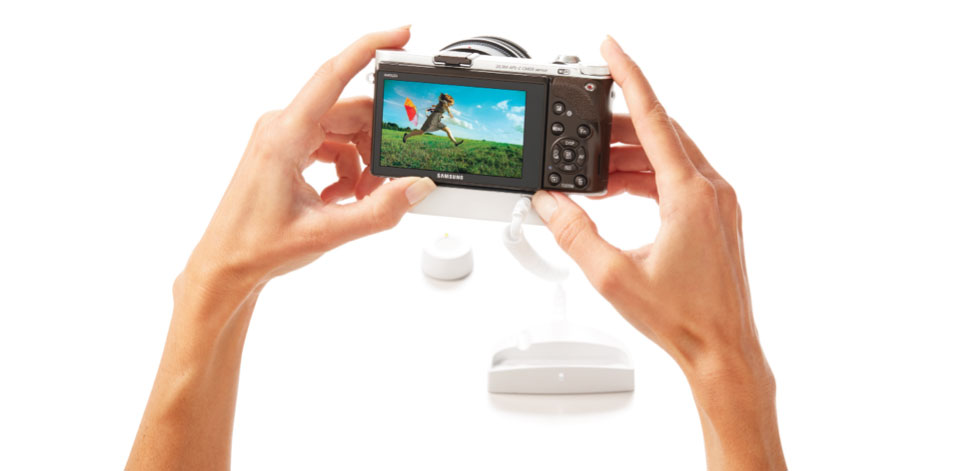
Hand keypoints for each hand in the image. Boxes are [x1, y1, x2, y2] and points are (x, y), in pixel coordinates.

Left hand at [127, 28, 434, 470]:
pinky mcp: (286, 149)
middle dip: (377, 143)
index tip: (400, 34)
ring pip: (343, 130)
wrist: (225, 265)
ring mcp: (283, 136)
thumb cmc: (256, 246)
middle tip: (390, 178)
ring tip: (362, 198)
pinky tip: (343, 197)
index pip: (333, 74)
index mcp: (285, 135)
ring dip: (362, 161)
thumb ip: (378, 211)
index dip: (370, 47)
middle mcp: (282, 126)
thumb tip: (415, 188)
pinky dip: (347, 166)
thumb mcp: (327, 232)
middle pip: (350, 112)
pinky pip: (330, 143)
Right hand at [531, 37, 784, 469]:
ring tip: (591, 171)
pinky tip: (619, 190)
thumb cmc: (683, 319)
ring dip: (630, 156)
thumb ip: (574, 233)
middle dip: (617, 127)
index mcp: (690, 194)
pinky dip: (647, 177)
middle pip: (660, 133)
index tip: (611, 49)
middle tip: (582, 129)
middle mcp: (711, 190)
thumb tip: (549, 203)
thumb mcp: (612, 275)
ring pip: (670, 157)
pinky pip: (679, 179)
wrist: (722, 349)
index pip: (653, 117)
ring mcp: (719, 203)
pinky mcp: (717, 218)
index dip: (628, 77)